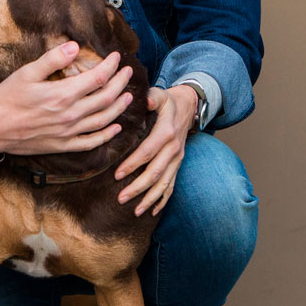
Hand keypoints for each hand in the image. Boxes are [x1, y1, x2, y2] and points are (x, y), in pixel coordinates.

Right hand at [0, 42, 133, 154]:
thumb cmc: (7, 98)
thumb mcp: (27, 73)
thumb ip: (52, 59)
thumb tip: (74, 46)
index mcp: (63, 94)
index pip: (98, 77)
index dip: (111, 66)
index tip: (117, 57)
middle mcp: (71, 114)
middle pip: (106, 98)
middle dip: (121, 83)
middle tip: (127, 73)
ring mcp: (69, 132)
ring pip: (104, 119)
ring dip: (119, 107)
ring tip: (128, 96)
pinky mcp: (63, 145)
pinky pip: (92, 142)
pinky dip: (107, 135)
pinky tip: (115, 128)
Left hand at [113, 85, 199, 214]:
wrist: (188, 107)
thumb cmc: (168, 101)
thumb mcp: (160, 94)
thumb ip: (152, 97)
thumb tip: (146, 102)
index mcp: (166, 132)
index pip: (147, 152)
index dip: (133, 164)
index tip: (117, 175)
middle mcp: (173, 149)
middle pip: (156, 172)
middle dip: (138, 187)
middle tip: (121, 198)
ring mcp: (177, 158)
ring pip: (165, 183)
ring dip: (150, 198)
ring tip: (136, 211)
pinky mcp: (178, 164)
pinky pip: (172, 185)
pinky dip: (163, 199)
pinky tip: (153, 211)